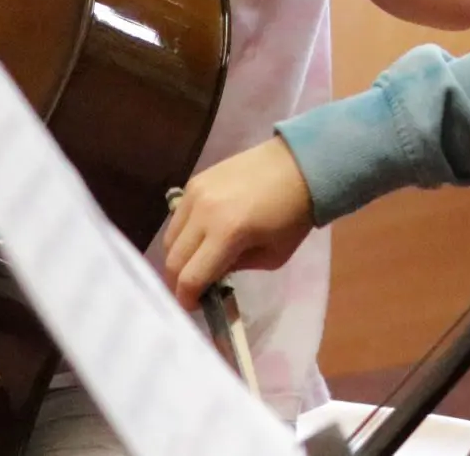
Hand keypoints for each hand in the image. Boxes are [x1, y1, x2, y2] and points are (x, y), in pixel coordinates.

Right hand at [160, 137, 316, 307]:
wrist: (300, 164)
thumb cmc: (294, 213)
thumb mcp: (273, 255)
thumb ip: (237, 268)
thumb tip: (212, 273)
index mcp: (227, 233)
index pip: (190, 277)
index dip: (188, 298)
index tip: (195, 306)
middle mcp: (203, 213)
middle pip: (173, 260)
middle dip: (179, 281)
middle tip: (193, 288)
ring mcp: (195, 193)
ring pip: (169, 238)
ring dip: (179, 256)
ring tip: (196, 262)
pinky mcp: (195, 180)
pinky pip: (177, 216)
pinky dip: (183, 233)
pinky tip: (200, 236)